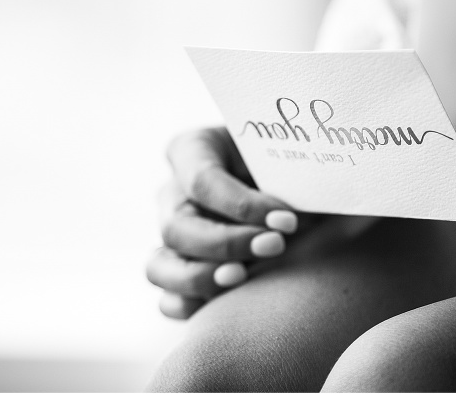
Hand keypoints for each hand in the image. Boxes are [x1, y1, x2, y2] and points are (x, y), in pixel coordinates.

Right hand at [146, 127, 298, 318]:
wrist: (290, 182)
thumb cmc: (285, 162)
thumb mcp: (283, 156)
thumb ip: (288, 177)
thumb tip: (297, 217)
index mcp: (193, 149)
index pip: (201, 180)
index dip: (242, 205)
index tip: (287, 220)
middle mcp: (173, 192)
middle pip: (176, 226)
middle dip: (228, 243)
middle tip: (276, 246)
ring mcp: (171, 235)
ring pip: (158, 267)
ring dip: (202, 278)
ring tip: (243, 278)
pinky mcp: (178, 272)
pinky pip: (167, 299)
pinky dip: (192, 307)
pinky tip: (228, 303)